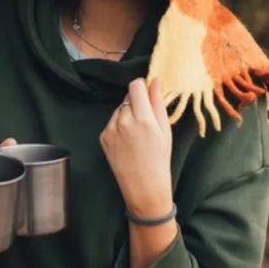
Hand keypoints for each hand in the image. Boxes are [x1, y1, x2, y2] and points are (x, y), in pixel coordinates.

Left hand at [100, 77, 172, 218]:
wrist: (144, 188)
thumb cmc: (159, 159)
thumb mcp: (165, 130)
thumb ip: (158, 102)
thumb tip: (155, 79)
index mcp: (143, 118)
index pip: (135, 85)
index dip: (142, 86)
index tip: (147, 94)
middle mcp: (124, 120)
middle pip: (128, 97)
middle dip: (136, 103)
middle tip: (145, 120)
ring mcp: (111, 129)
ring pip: (119, 109)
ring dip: (126, 114)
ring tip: (136, 134)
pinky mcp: (103, 137)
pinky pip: (112, 122)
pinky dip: (119, 126)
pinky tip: (127, 141)